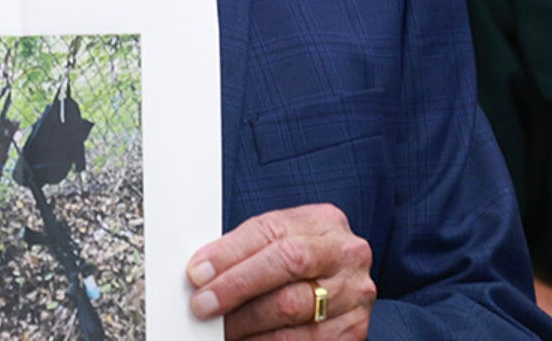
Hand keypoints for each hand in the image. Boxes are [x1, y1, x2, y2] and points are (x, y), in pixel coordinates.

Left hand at [186, 204, 374, 339]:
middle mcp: (346, 255)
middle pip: (287, 265)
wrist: (338, 288)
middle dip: (237, 286)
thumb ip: (246, 250)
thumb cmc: (299, 263)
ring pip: (292, 307)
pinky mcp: (353, 332)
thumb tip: (201, 272)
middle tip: (203, 304)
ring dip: (247, 322)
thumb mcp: (280, 242)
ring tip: (220, 328)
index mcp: (324, 222)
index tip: (198, 273)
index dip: (230, 253)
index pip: (271, 231)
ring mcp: (354, 295)